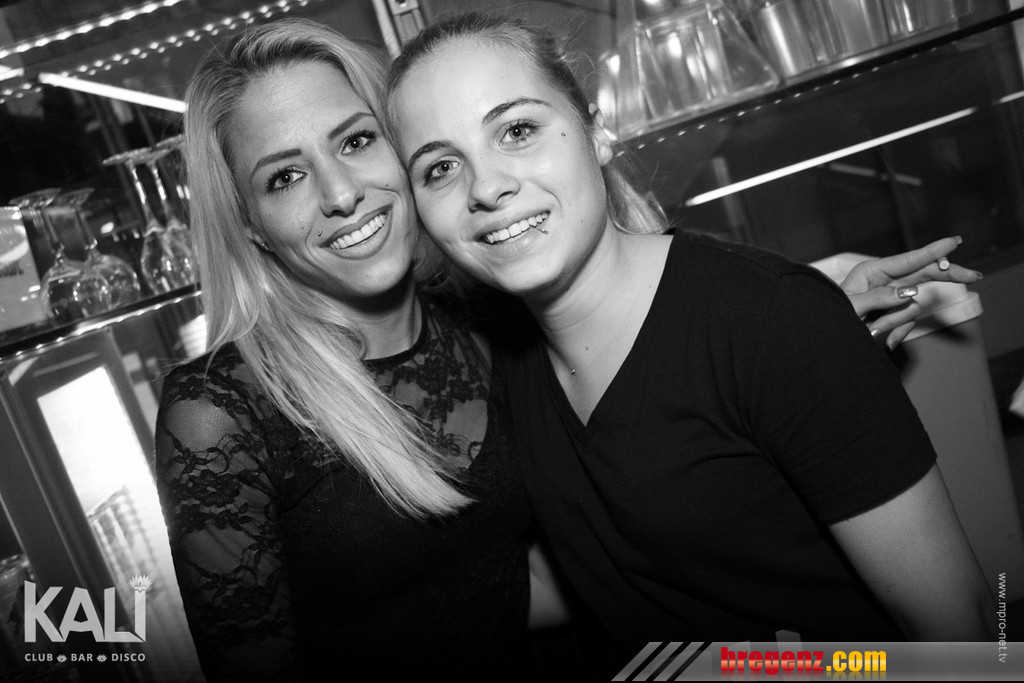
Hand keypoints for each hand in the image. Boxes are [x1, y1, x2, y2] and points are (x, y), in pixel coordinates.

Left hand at [840, 237, 981, 348]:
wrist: (825, 334)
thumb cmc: (831, 315)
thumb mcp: (851, 306)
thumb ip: (879, 298)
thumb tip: (911, 293)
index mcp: (871, 272)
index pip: (909, 259)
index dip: (933, 251)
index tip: (955, 242)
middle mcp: (884, 281)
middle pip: (923, 274)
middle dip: (947, 276)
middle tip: (972, 276)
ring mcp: (890, 298)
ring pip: (914, 306)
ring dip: (897, 321)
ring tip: (873, 330)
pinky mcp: (892, 314)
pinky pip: (907, 322)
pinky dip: (897, 332)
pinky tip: (884, 341)